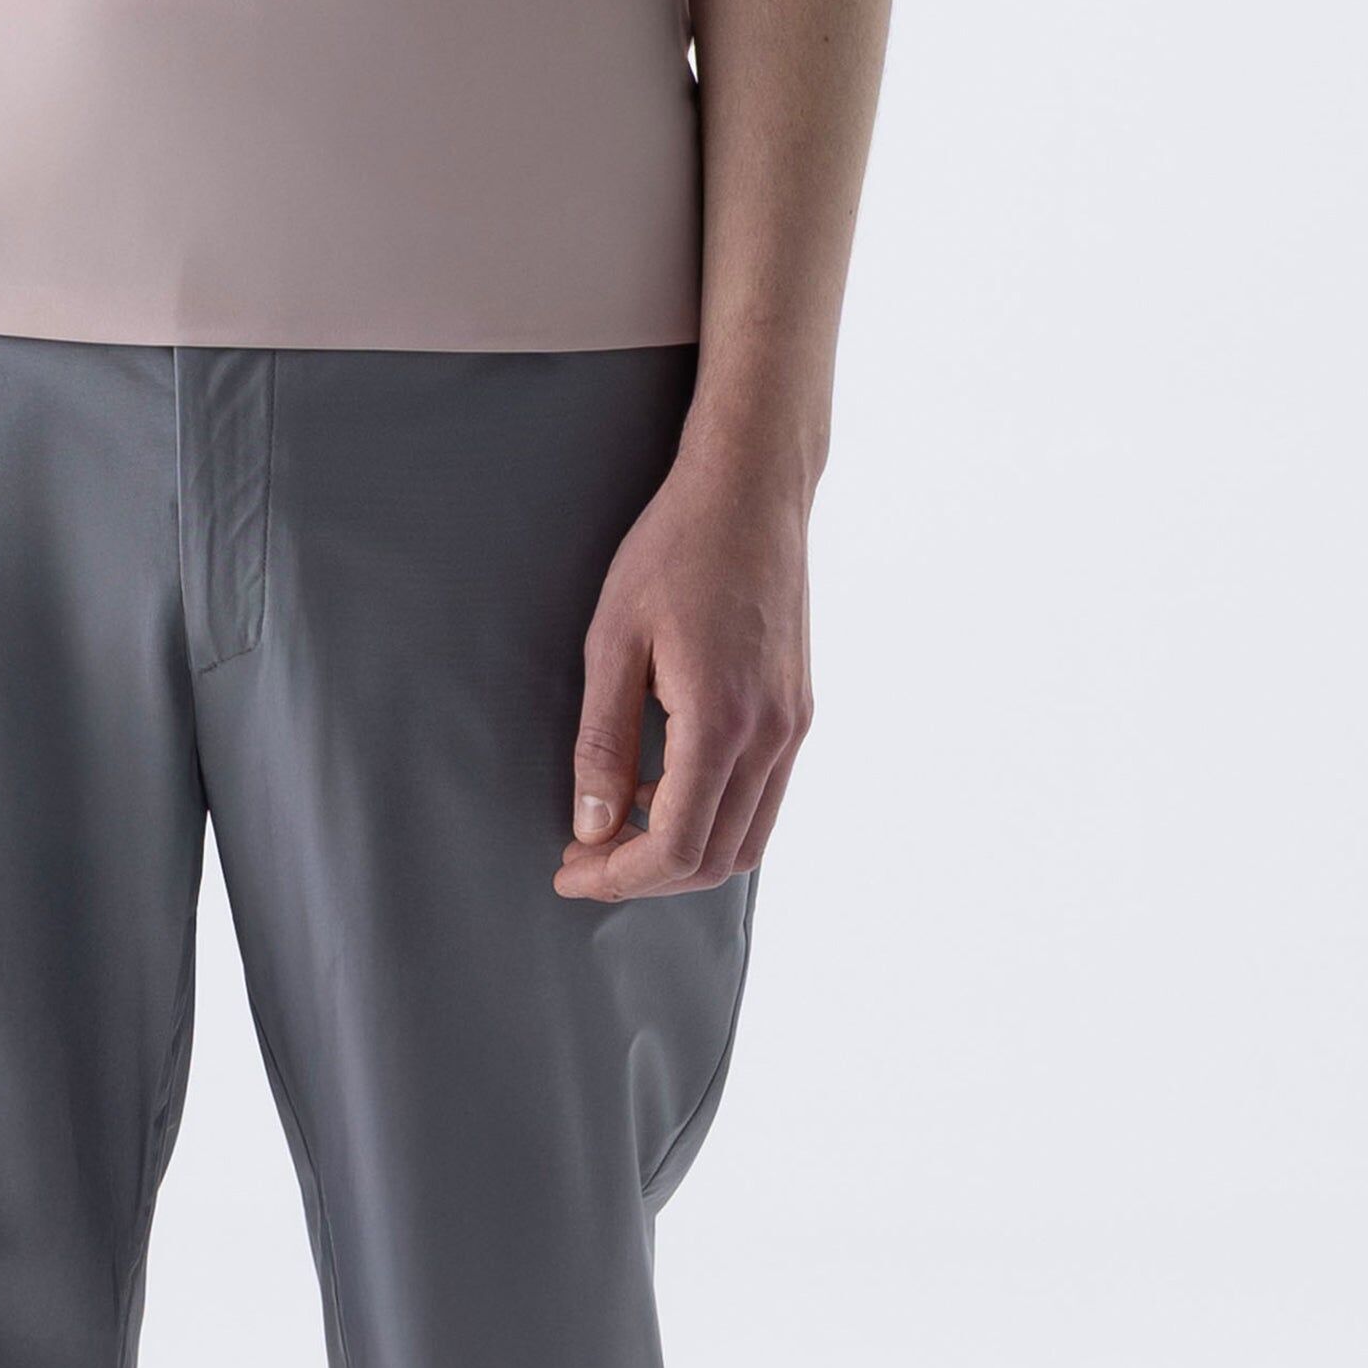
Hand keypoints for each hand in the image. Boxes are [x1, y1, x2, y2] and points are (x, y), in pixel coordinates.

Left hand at [554, 466, 813, 902]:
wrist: (751, 490)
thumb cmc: (674, 550)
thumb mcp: (614, 639)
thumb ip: (603, 742)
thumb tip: (590, 828)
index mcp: (722, 722)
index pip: (675, 846)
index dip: (618, 877)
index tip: (568, 870)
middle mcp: (772, 736)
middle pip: (715, 860)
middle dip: (646, 877)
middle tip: (584, 858)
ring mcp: (794, 725)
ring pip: (747, 841)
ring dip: (684, 854)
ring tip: (619, 831)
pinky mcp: (799, 710)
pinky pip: (764, 799)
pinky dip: (715, 818)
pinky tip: (664, 789)